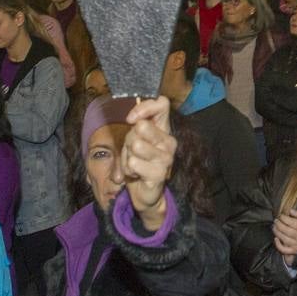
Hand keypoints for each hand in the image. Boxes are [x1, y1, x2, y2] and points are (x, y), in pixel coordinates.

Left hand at [119, 97, 175, 227]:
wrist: (143, 191)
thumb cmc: (138, 161)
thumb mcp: (133, 139)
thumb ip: (136, 126)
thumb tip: (135, 119)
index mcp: (163, 129)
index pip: (162, 104)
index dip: (144, 108)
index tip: (131, 119)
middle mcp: (169, 141)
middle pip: (142, 126)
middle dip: (129, 138)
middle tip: (132, 150)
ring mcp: (166, 158)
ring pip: (136, 145)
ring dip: (128, 155)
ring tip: (134, 163)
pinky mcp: (160, 173)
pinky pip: (134, 163)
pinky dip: (128, 169)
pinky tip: (136, 174)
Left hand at [273, 208, 296, 265]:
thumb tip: (291, 211)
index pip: (291, 222)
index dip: (284, 218)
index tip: (281, 215)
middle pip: (287, 230)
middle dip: (279, 224)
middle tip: (276, 221)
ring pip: (284, 239)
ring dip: (277, 232)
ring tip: (274, 227)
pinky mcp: (293, 250)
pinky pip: (285, 250)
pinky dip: (278, 245)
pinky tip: (276, 238)